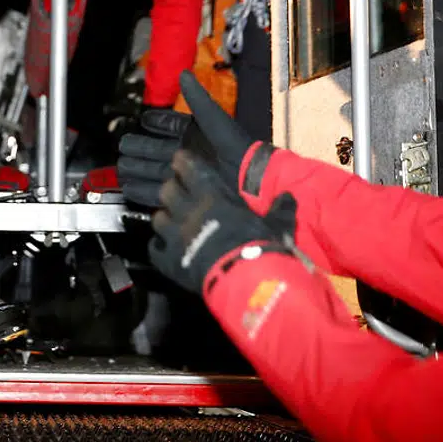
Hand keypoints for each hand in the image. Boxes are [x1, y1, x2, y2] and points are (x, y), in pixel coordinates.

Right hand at [117, 71, 258, 207]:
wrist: (252, 186)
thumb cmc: (239, 151)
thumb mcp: (216, 122)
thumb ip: (198, 100)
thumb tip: (184, 74)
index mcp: (197, 135)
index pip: (172, 126)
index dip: (158, 122)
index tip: (143, 119)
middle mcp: (190, 155)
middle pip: (157, 151)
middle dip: (139, 149)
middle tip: (122, 147)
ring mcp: (186, 176)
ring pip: (155, 172)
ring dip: (137, 171)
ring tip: (121, 171)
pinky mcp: (185, 196)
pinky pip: (160, 193)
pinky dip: (144, 191)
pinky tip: (130, 190)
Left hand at [149, 147, 298, 297]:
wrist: (246, 280)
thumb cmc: (261, 245)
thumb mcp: (276, 223)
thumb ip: (280, 209)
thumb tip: (290, 198)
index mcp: (212, 195)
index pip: (187, 167)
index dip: (182, 163)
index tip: (180, 161)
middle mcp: (188, 210)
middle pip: (167, 191)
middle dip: (172, 190)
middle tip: (178, 193)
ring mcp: (175, 236)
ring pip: (158, 218)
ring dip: (165, 219)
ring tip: (172, 223)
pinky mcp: (169, 261)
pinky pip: (153, 250)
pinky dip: (158, 249)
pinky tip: (164, 250)